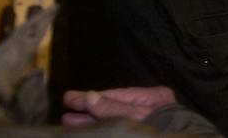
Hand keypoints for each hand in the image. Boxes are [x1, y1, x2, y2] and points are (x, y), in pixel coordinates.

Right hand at [61, 86, 178, 124]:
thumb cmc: (162, 128)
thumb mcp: (136, 116)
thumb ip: (113, 108)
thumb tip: (89, 96)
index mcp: (154, 99)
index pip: (117, 95)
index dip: (92, 97)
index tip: (69, 97)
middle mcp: (151, 109)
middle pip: (114, 108)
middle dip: (89, 111)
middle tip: (65, 113)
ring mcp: (148, 123)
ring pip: (114, 120)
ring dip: (92, 122)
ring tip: (69, 122)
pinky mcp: (143, 132)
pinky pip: (120, 127)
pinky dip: (105, 126)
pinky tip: (89, 130)